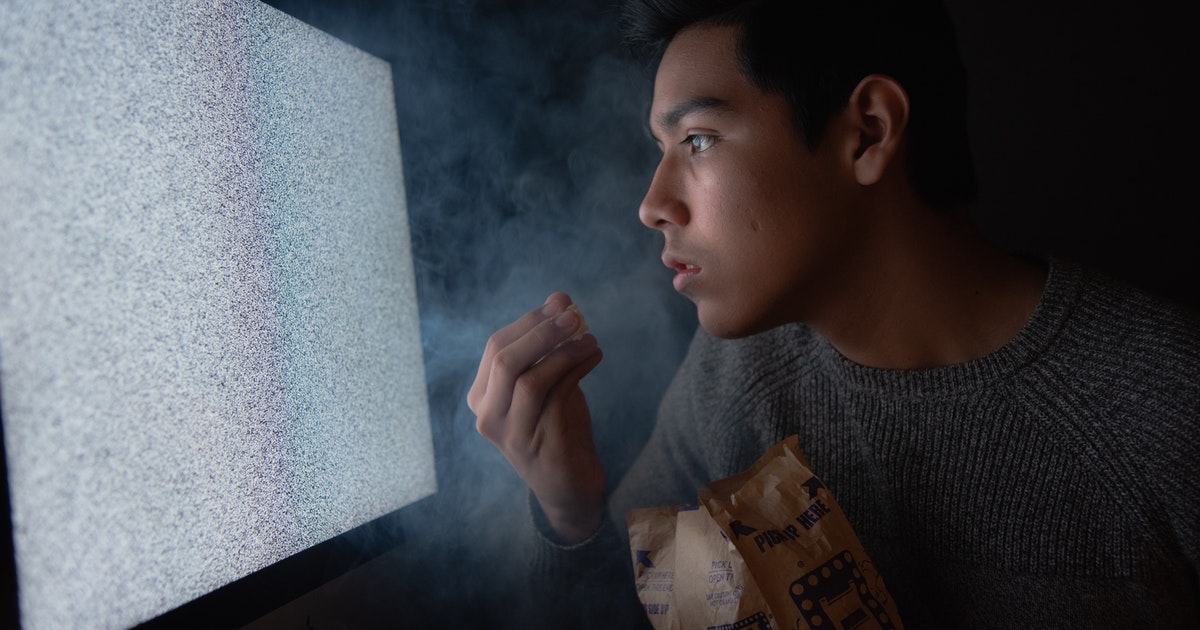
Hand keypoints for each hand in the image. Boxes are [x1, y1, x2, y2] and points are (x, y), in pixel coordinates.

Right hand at [468, 292, 605, 542]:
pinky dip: (577, 369)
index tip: (559, 303)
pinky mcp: (537, 444)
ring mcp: (510, 433)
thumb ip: (547, 348)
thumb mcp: (544, 385)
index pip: (496, 348)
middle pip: (506, 360)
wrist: (569, 485)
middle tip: (573, 314)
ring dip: (564, 351)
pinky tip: (594, 356)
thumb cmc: (556, 426)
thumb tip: (559, 299)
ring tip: (591, 338)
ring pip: (530, 379)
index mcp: (482, 398)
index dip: (529, 321)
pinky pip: (556, 395)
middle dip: (541, 331)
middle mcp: (488, 416)